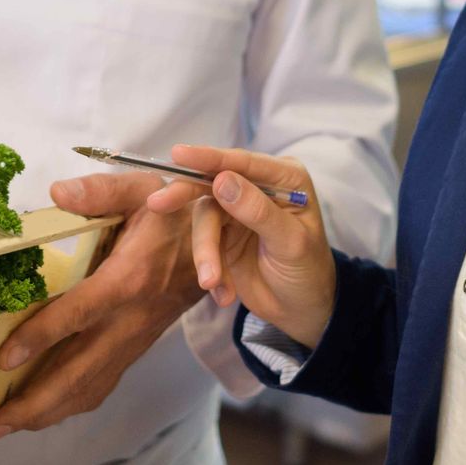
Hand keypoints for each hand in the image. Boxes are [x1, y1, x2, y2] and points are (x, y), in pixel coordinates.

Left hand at [0, 171, 200, 443]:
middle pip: (80, 373)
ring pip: (89, 388)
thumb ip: (100, 191)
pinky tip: (43, 410)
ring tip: (4, 426)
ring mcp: (134, 339)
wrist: (224, 243)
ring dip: (46, 413)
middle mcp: (131, 319)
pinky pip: (102, 384)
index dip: (41, 336)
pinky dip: (69, 404)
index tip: (4, 358)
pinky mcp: (136, 346)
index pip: (80, 313)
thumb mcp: (143, 190)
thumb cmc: (177, 213)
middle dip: (33, 404)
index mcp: (129, 279)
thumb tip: (57, 193)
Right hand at [145, 145, 336, 350]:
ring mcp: (235, 211)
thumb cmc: (308, 271)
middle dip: (185, 195)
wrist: (301, 311)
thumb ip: (258, 211)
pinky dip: (211, 269)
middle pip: (211, 182)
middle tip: (158, 203)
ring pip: (204, 219)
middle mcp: (256, 187)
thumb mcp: (290, 243)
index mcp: (282, 177)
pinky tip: (225, 293)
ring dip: (205, 253)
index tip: (178, 154)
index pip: (242, 162)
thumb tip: (221, 181)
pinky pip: (204, 245)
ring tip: (212, 282)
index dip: (209, 158)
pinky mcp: (221, 236)